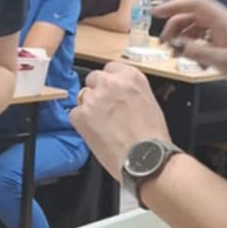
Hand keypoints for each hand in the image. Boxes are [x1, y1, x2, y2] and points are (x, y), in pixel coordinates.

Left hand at [71, 60, 169, 178]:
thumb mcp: (148, 102)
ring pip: (83, 96)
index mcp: (131, 77)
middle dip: (97, 92)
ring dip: (89, 107)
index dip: (109, 81)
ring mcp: (94, 98)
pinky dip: (81, 123)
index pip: (110, 68)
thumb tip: (119, 95)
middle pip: (94, 78)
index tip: (110, 91)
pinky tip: (95, 133)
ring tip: (102, 125)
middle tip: (105, 110)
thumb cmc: (152, 138)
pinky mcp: (81, 115)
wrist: (145, 159)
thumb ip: (130, 92)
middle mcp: (111, 83)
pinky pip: (74, 114)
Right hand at [155, 0, 226, 70]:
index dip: (175, 5)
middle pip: (193, 15)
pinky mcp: (226, 42)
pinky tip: (190, 57)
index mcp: (224, 20)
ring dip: (183, 36)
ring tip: (175, 52)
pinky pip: (204, 37)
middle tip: (164, 42)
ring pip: (197, 26)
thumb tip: (177, 45)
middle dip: (175, 25)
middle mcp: (223, 22)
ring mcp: (225, 31)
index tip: (156, 13)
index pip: (196, 4)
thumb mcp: (221, 60)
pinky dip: (193, 44)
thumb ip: (197, 52)